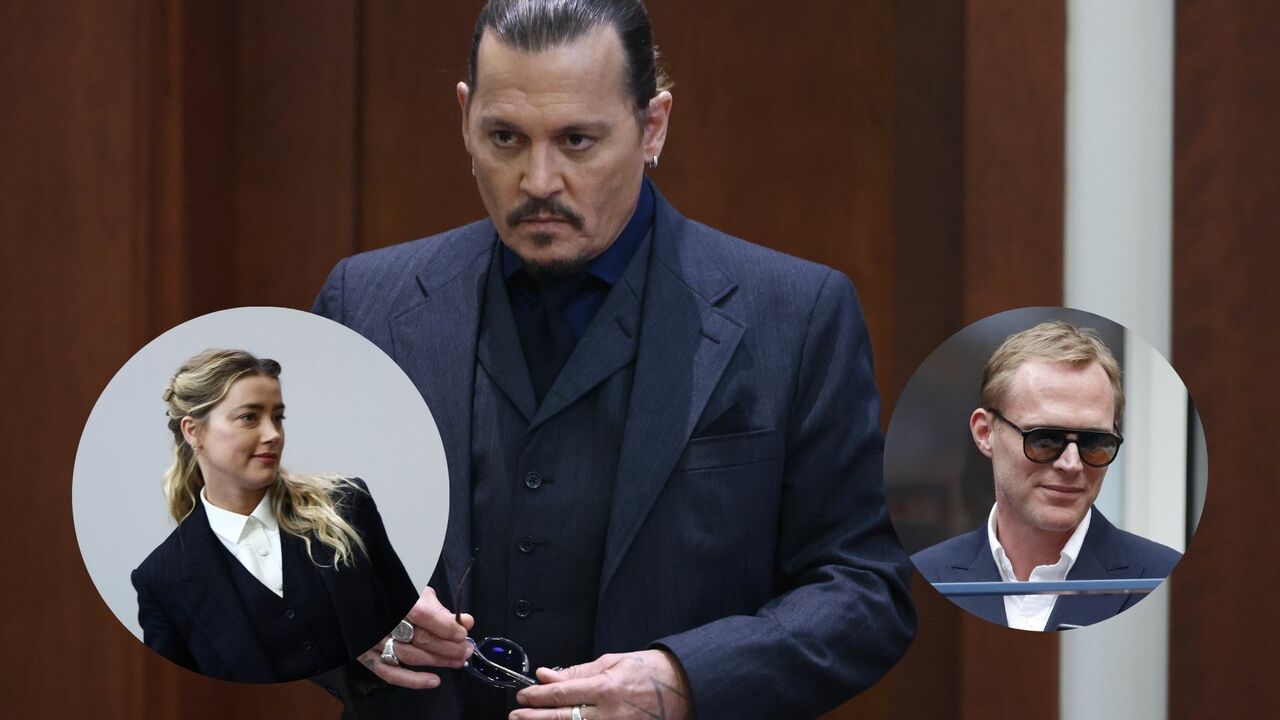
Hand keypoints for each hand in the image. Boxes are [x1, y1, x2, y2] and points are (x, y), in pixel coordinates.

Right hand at [357, 586, 474, 688]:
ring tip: (458, 661)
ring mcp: (372, 640)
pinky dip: (413, 680)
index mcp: (395, 597)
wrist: (357, 595)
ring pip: (410, 656)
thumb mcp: (415, 590)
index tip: (462, 633)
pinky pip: (389, 672)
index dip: (445, 626)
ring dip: (438, 661)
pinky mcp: (366, 655)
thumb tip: (466, 621)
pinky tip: (434, 681)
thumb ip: (439, 608)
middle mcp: (382, 620)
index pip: (422, 614)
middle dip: (448, 646)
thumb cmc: (392, 591)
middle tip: (466, 650)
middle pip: (419, 638)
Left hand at [511, 649, 690, 719]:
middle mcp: (609, 713)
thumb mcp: (614, 661)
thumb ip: (578, 671)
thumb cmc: (650, 670)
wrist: (685, 687)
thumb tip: (547, 674)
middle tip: (515, 715)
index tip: (523, 695)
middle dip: (535, 717)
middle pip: (562, 717)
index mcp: (606, 687)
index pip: (562, 693)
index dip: (538, 696)